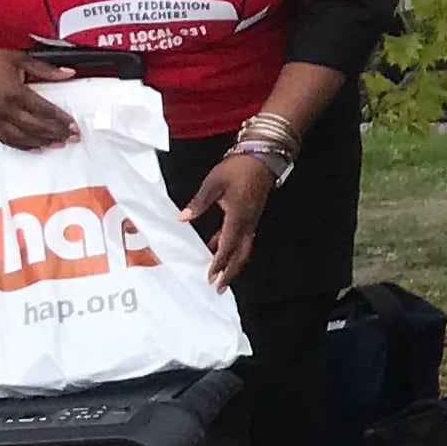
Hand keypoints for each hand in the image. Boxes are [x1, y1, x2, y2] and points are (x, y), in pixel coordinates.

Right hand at [0, 42, 78, 150]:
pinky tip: (34, 148)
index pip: (44, 111)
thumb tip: (68, 72)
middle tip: (72, 138)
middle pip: (36, 127)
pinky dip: (22, 145)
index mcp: (15, 93)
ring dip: (42, 142)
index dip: (61, 120)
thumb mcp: (19, 59)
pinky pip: (5, 139)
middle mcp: (4, 109)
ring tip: (58, 145)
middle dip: (57, 134)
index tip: (74, 126)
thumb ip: (46, 69)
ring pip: (22, 137)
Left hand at [183, 150, 277, 288]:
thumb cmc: (238, 169)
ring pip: (244, 248)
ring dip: (232, 264)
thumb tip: (182, 218)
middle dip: (230, 272)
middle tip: (219, 288)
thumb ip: (199, 202)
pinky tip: (217, 247)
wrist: (263, 157)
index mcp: (238, 217)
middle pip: (241, 254)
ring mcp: (251, 219)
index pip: (227, 245)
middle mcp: (247, 222)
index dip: (219, 262)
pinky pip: (243, 238)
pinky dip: (231, 248)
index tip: (211, 277)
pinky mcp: (250, 215)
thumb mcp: (214, 182)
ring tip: (220, 277)